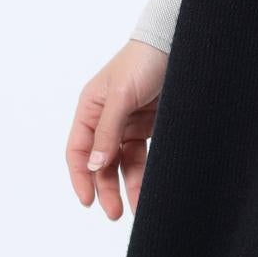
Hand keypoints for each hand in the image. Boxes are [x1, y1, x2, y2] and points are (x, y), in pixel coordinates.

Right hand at [66, 39, 167, 220]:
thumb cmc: (143, 61)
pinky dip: (146, 172)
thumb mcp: (120, 95)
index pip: (78, 151)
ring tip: (138, 208)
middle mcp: (106, 119)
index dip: (80, 177)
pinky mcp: (151, 126)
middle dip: (106, 188)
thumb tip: (94, 166)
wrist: (179, 43)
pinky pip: (145, 156)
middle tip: (114, 213)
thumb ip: (107, 131)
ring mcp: (129, 123)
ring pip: (124, 163)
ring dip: (129, 185)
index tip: (88, 201)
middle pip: (101, 163)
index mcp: (90, 108)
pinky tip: (151, 188)